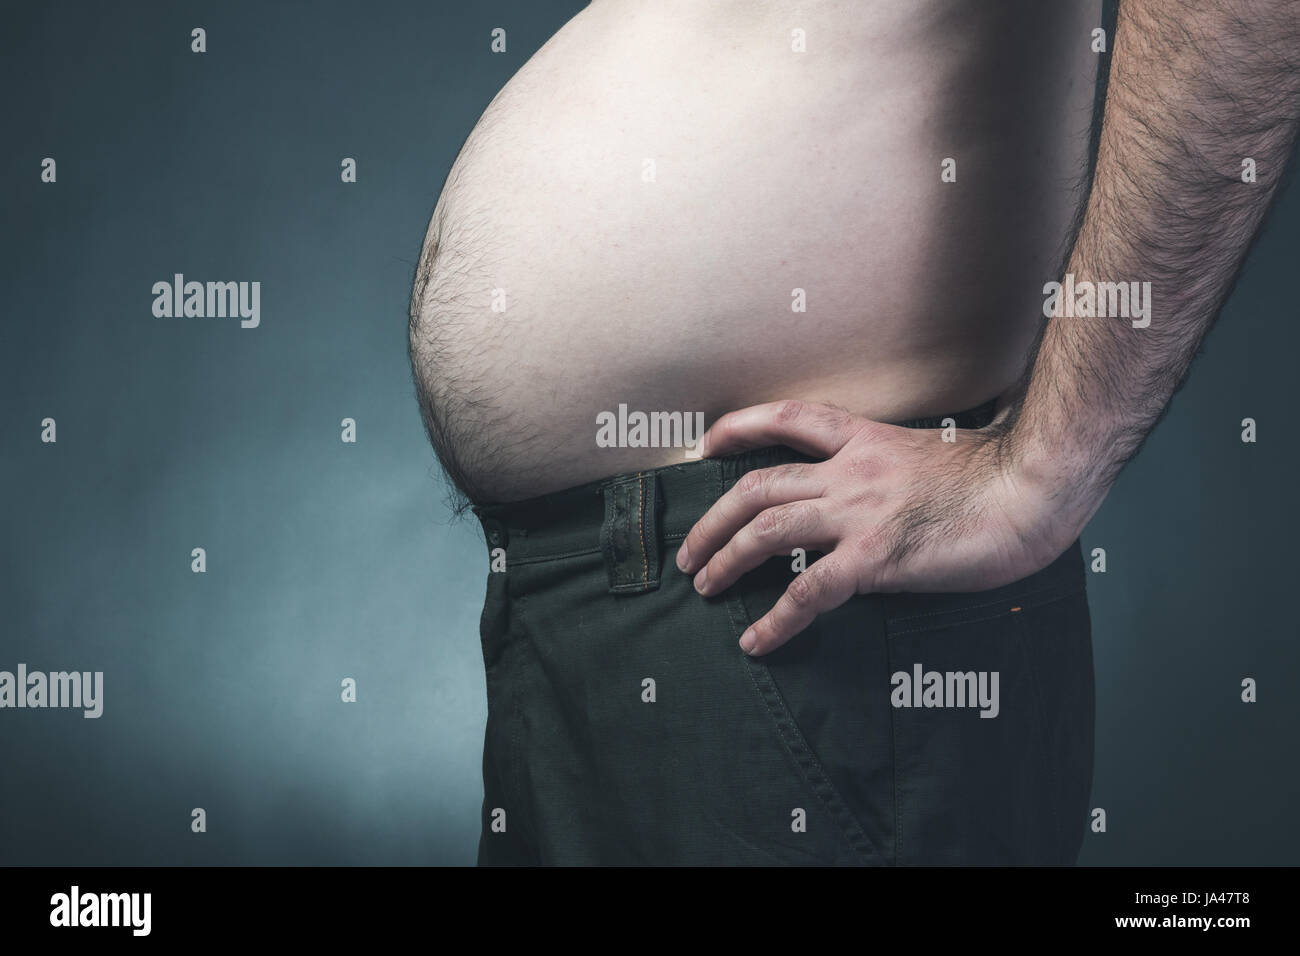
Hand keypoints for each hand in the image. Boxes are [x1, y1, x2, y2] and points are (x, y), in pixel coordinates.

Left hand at [675, 400, 1078, 655]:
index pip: (789, 419)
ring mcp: (860, 512)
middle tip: (691, 550)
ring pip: (768, 530)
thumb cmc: (1001, 477)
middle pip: (759, 484)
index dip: (740, 427)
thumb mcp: (932, 457)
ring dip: (726, 559)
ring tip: (705, 586)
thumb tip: (878, 495)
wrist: (1034, 488)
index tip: (707, 443)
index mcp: (867, 440)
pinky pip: (808, 591)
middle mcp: (853, 471)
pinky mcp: (876, 557)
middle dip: (713, 518)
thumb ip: (893, 470)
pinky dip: (776, 620)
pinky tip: (757, 641)